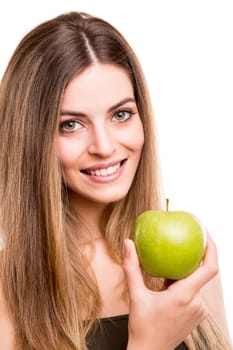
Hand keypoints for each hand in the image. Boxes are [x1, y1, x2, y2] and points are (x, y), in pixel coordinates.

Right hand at [123, 234, 217, 349]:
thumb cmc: (143, 327)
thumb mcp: (135, 295)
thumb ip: (132, 267)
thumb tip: (128, 244)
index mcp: (184, 296)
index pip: (209, 268)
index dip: (212, 248)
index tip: (205, 234)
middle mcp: (197, 303)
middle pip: (202, 272)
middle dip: (194, 257)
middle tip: (185, 239)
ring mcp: (199, 310)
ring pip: (197, 282)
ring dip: (185, 272)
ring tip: (171, 263)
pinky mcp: (197, 314)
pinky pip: (194, 291)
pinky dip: (184, 282)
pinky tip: (170, 281)